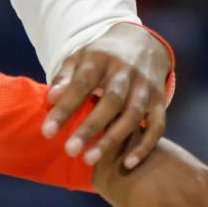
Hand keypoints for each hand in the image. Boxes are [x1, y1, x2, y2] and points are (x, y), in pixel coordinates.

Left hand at [43, 23, 170, 170]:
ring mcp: (146, 86)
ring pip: (134, 114)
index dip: (66, 107)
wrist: (142, 43)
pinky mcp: (160, 100)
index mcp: (102, 59)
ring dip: (113, 138)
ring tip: (90, 159)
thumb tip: (52, 98)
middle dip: (91, 127)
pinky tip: (128, 163)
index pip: (83, 83)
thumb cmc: (101, 58)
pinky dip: (145, 146)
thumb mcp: (80, 58)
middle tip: (70, 150)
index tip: (47, 132)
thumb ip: (65, 77)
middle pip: (112, 100)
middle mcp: (127, 71)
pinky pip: (157, 126)